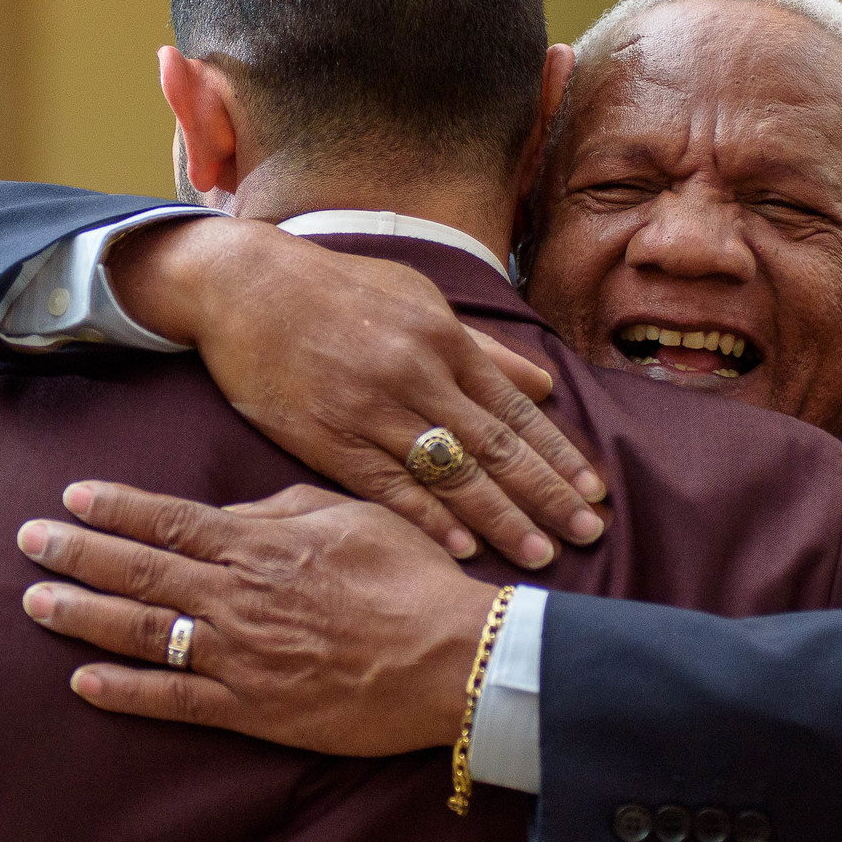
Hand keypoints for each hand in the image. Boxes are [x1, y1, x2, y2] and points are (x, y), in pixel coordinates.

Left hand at [17, 480, 502, 755]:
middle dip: (77, 554)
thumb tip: (232, 514)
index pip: (170, 522)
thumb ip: (283, 511)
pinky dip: (125, 692)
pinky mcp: (253, 710)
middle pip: (139, 573)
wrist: (452, 658)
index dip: (116, 508)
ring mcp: (239, 657)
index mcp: (261, 546)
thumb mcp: (353, 515)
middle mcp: (237, 598)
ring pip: (143, 633)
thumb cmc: (412, 579)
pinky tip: (84, 682)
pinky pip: (175, 701)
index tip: (72, 496)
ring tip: (34, 604)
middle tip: (28, 543)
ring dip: (82, 617)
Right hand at [109, 217, 604, 570]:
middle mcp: (416, 378)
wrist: (246, 287)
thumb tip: (543, 384)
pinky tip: (462, 549)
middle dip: (546, 495)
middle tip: (589, 534)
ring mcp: (370, 412)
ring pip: (449, 475)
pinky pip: (387, 489)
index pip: (516, 411)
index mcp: (444, 343)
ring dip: (500, 519)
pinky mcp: (327, 440)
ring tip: (540, 554)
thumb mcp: (419, 301)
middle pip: (494, 449)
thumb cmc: (340, 291)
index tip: (596, 492)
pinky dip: (428, 521)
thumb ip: (483, 350)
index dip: (559, 455)